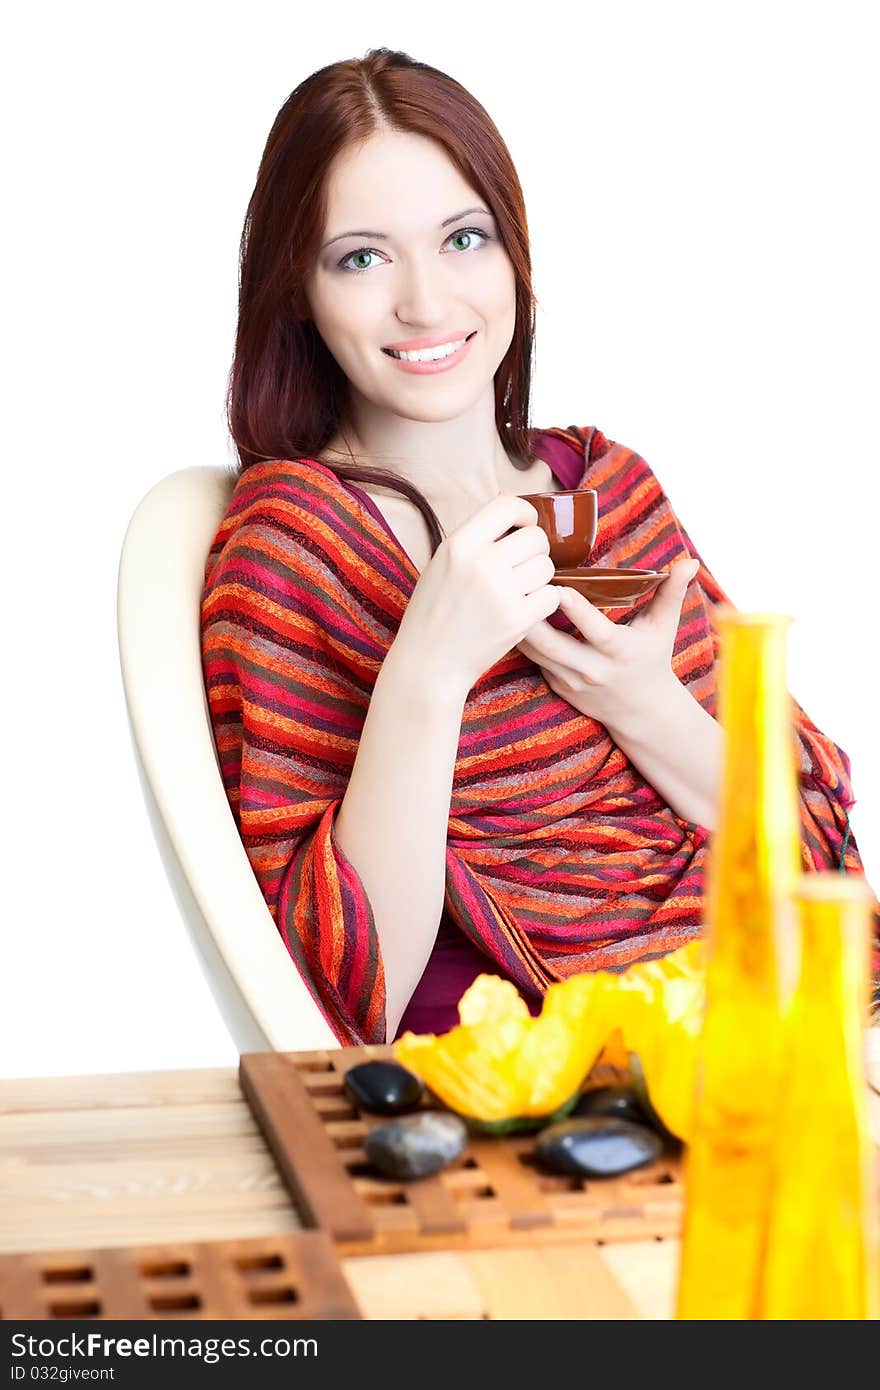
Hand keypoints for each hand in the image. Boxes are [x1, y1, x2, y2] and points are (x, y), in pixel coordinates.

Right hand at [395, 493, 561, 699]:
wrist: (428, 664)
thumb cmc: (434, 611)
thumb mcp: (442, 563)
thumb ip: (475, 534)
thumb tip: (510, 500)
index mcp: (458, 545)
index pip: (507, 505)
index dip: (525, 513)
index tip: (524, 526)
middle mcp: (480, 564)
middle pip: (536, 537)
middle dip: (534, 551)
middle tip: (520, 567)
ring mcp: (500, 593)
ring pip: (547, 566)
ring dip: (539, 578)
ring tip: (519, 591)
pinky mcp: (517, 621)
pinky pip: (552, 596)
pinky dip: (544, 602)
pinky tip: (525, 608)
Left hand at [515, 556, 700, 735]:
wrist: (641, 711)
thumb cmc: (652, 659)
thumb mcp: (664, 627)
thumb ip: (671, 591)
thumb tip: (688, 561)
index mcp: (619, 651)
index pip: (595, 631)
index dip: (576, 611)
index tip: (559, 588)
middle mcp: (592, 669)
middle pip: (551, 645)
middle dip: (530, 617)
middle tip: (515, 584)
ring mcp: (570, 681)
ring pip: (535, 653)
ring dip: (518, 625)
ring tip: (504, 594)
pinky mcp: (555, 686)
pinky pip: (532, 660)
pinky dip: (520, 639)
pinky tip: (507, 615)